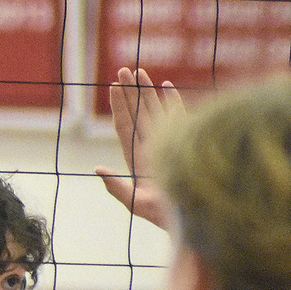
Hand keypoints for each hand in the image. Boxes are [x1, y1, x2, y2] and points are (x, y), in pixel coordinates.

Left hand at [97, 67, 179, 228]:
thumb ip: (117, 188)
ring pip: (154, 112)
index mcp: (137, 158)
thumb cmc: (164, 217)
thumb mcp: (136, 204)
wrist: (192, 220)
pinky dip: (172, 102)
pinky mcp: (183, 143)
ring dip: (147, 92)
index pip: (125, 125)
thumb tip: (98, 170)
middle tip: (122, 69)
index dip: (118, 106)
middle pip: (137, 113)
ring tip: (140, 72)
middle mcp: (150, 147)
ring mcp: (166, 144)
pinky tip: (167, 86)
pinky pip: (177, 118)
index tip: (112, 86)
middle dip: (130, 92)